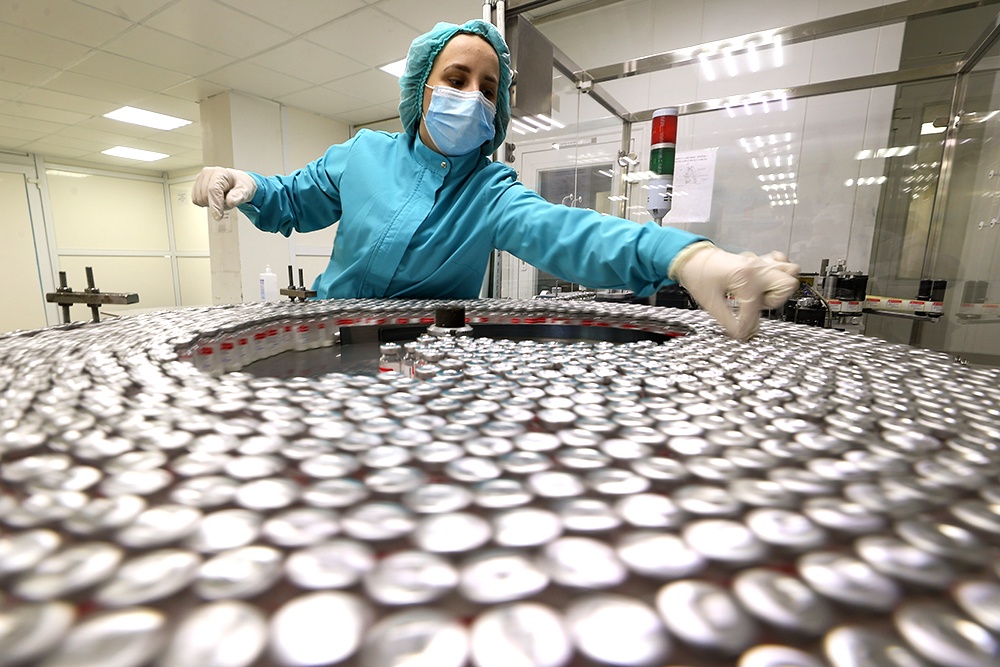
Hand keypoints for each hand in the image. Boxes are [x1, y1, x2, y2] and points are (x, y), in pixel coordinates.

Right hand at [192, 167, 256, 220]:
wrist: (236, 182)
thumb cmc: (240, 185)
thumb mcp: (245, 191)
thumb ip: (239, 196)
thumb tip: (230, 201)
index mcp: (220, 173)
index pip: (213, 190)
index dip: (215, 205)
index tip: (218, 217)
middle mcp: (207, 173)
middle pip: (204, 196)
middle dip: (216, 204)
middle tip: (226, 201)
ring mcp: (200, 178)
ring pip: (199, 199)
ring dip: (210, 204)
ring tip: (220, 198)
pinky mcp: (196, 184)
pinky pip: (196, 200)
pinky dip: (205, 203)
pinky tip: (213, 199)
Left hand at [671, 242, 799, 339]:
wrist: (693, 257)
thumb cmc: (699, 274)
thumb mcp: (710, 303)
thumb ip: (727, 321)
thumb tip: (741, 334)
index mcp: (745, 277)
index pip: (756, 309)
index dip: (748, 325)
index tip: (742, 331)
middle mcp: (757, 267)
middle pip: (788, 285)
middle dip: (774, 300)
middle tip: (756, 304)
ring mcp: (760, 262)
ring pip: (790, 271)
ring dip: (779, 287)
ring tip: (760, 293)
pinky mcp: (759, 260)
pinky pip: (782, 262)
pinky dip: (778, 273)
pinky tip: (763, 282)